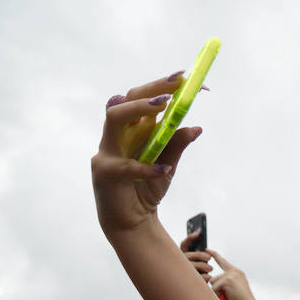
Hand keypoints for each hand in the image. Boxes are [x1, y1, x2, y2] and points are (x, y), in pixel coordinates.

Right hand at [91, 72, 200, 235]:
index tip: (186, 78)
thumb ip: (177, 145)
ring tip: (163, 106)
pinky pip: (125, 166)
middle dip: (151, 90)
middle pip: (126, 100)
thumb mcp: (168, 164)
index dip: (162, 86)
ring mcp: (107, 151)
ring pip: (114, 119)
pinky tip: (164, 169)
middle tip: (176, 84)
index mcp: (131, 129)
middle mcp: (116, 135)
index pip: (142, 98)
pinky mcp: (104, 173)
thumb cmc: (146, 188)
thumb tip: (196, 127)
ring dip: (139, 109)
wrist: (132, 222)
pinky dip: (146, 167)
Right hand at [180, 232, 212, 283]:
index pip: (184, 244)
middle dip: (200, 255)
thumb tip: (202, 239)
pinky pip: (196, 278)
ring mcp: (182, 271)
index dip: (190, 237)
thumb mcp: (200, 261)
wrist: (193, 287)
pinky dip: (204, 277)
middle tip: (209, 257)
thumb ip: (201, 253)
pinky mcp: (187, 281)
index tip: (199, 232)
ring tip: (210, 268)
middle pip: (190, 255)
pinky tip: (209, 277)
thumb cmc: (200, 271)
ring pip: (193, 266)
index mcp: (183, 255)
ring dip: (203, 266)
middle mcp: (180, 262)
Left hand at [207, 251, 259, 299]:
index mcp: (237, 273)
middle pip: (214, 278)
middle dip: (216, 289)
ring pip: (213, 283)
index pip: (222, 261)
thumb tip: (211, 281)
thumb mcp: (234, 290)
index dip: (214, 255)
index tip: (207, 249)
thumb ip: (225, 283)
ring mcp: (232, 275)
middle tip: (227, 297)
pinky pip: (214, 288)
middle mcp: (235, 272)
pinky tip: (228, 298)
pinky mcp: (228, 280)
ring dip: (217, 292)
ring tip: (229, 297)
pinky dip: (218, 295)